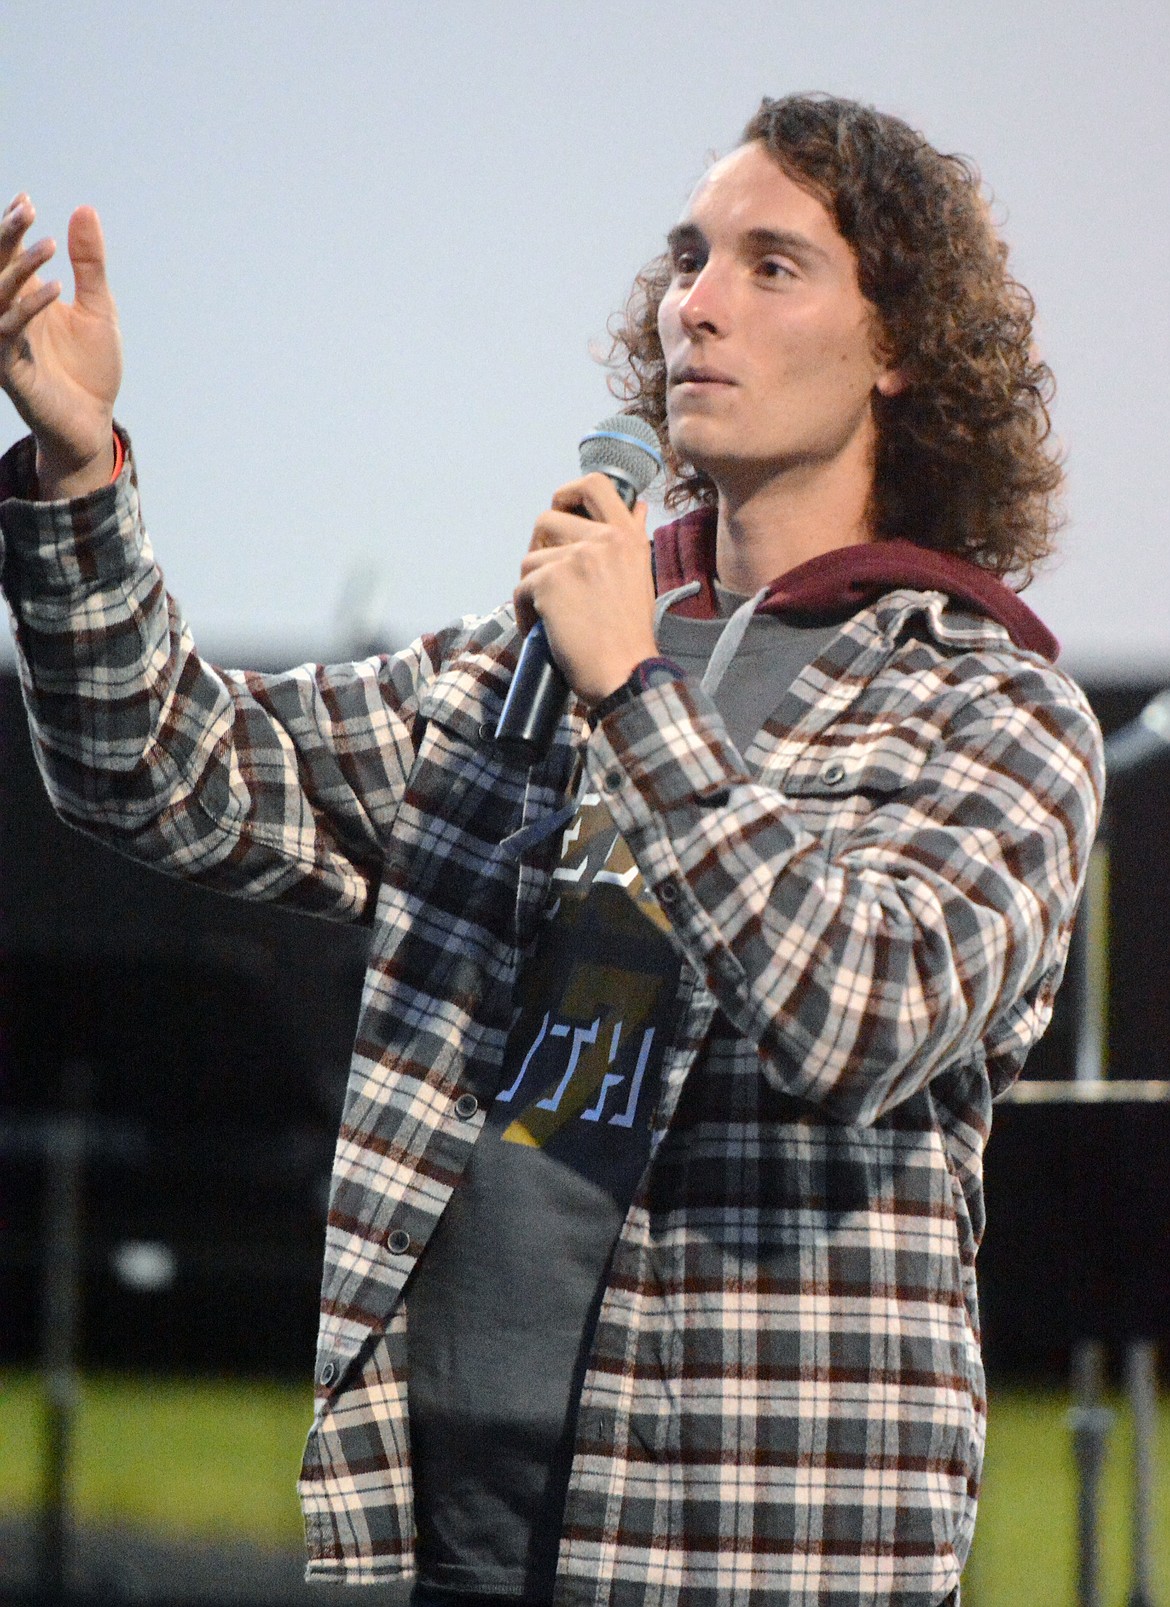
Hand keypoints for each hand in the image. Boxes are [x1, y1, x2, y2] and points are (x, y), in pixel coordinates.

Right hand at [0, 195, 121, 497]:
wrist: (92, 422)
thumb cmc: (90, 367)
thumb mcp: (98, 308)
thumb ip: (89, 264)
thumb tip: (84, 210)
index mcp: (27, 297)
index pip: (8, 254)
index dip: (11, 226)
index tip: (25, 200)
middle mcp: (11, 314)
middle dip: (6, 237)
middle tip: (25, 210)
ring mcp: (7, 340)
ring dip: (21, 268)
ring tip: (48, 245)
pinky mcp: (11, 368)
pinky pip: (11, 332)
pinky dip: (30, 309)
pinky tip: (56, 289)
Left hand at [515, 472, 657, 704]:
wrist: (626, 672)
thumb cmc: (631, 634)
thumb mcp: (640, 575)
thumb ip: (632, 538)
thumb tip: (635, 506)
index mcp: (627, 536)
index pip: (594, 485)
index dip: (568, 492)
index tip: (561, 511)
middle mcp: (604, 539)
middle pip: (547, 519)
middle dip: (538, 548)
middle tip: (546, 577)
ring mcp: (576, 558)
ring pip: (529, 559)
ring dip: (532, 587)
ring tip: (549, 614)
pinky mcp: (550, 582)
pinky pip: (520, 588)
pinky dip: (524, 613)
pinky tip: (542, 630)